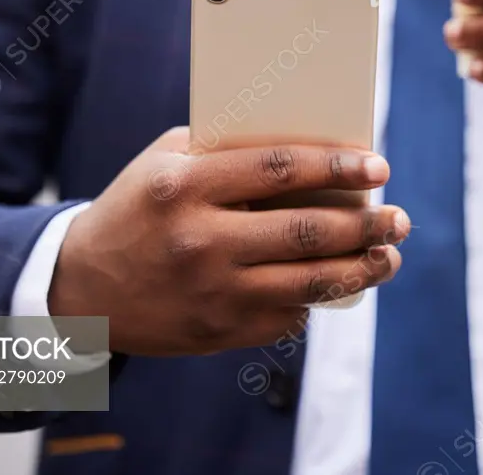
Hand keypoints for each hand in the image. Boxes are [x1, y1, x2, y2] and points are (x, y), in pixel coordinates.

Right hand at [49, 128, 407, 356]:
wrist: (83, 289)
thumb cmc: (137, 208)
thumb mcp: (165, 162)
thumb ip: (226, 149)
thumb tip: (308, 149)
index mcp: (185, 187)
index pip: (279, 169)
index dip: (336, 166)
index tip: (378, 167)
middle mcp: (199, 241)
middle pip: (306, 231)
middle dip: (366, 224)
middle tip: (400, 219)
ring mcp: (210, 293)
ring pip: (309, 282)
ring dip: (361, 269)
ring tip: (388, 257)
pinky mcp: (217, 333)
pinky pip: (287, 315)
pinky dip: (317, 299)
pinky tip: (334, 285)